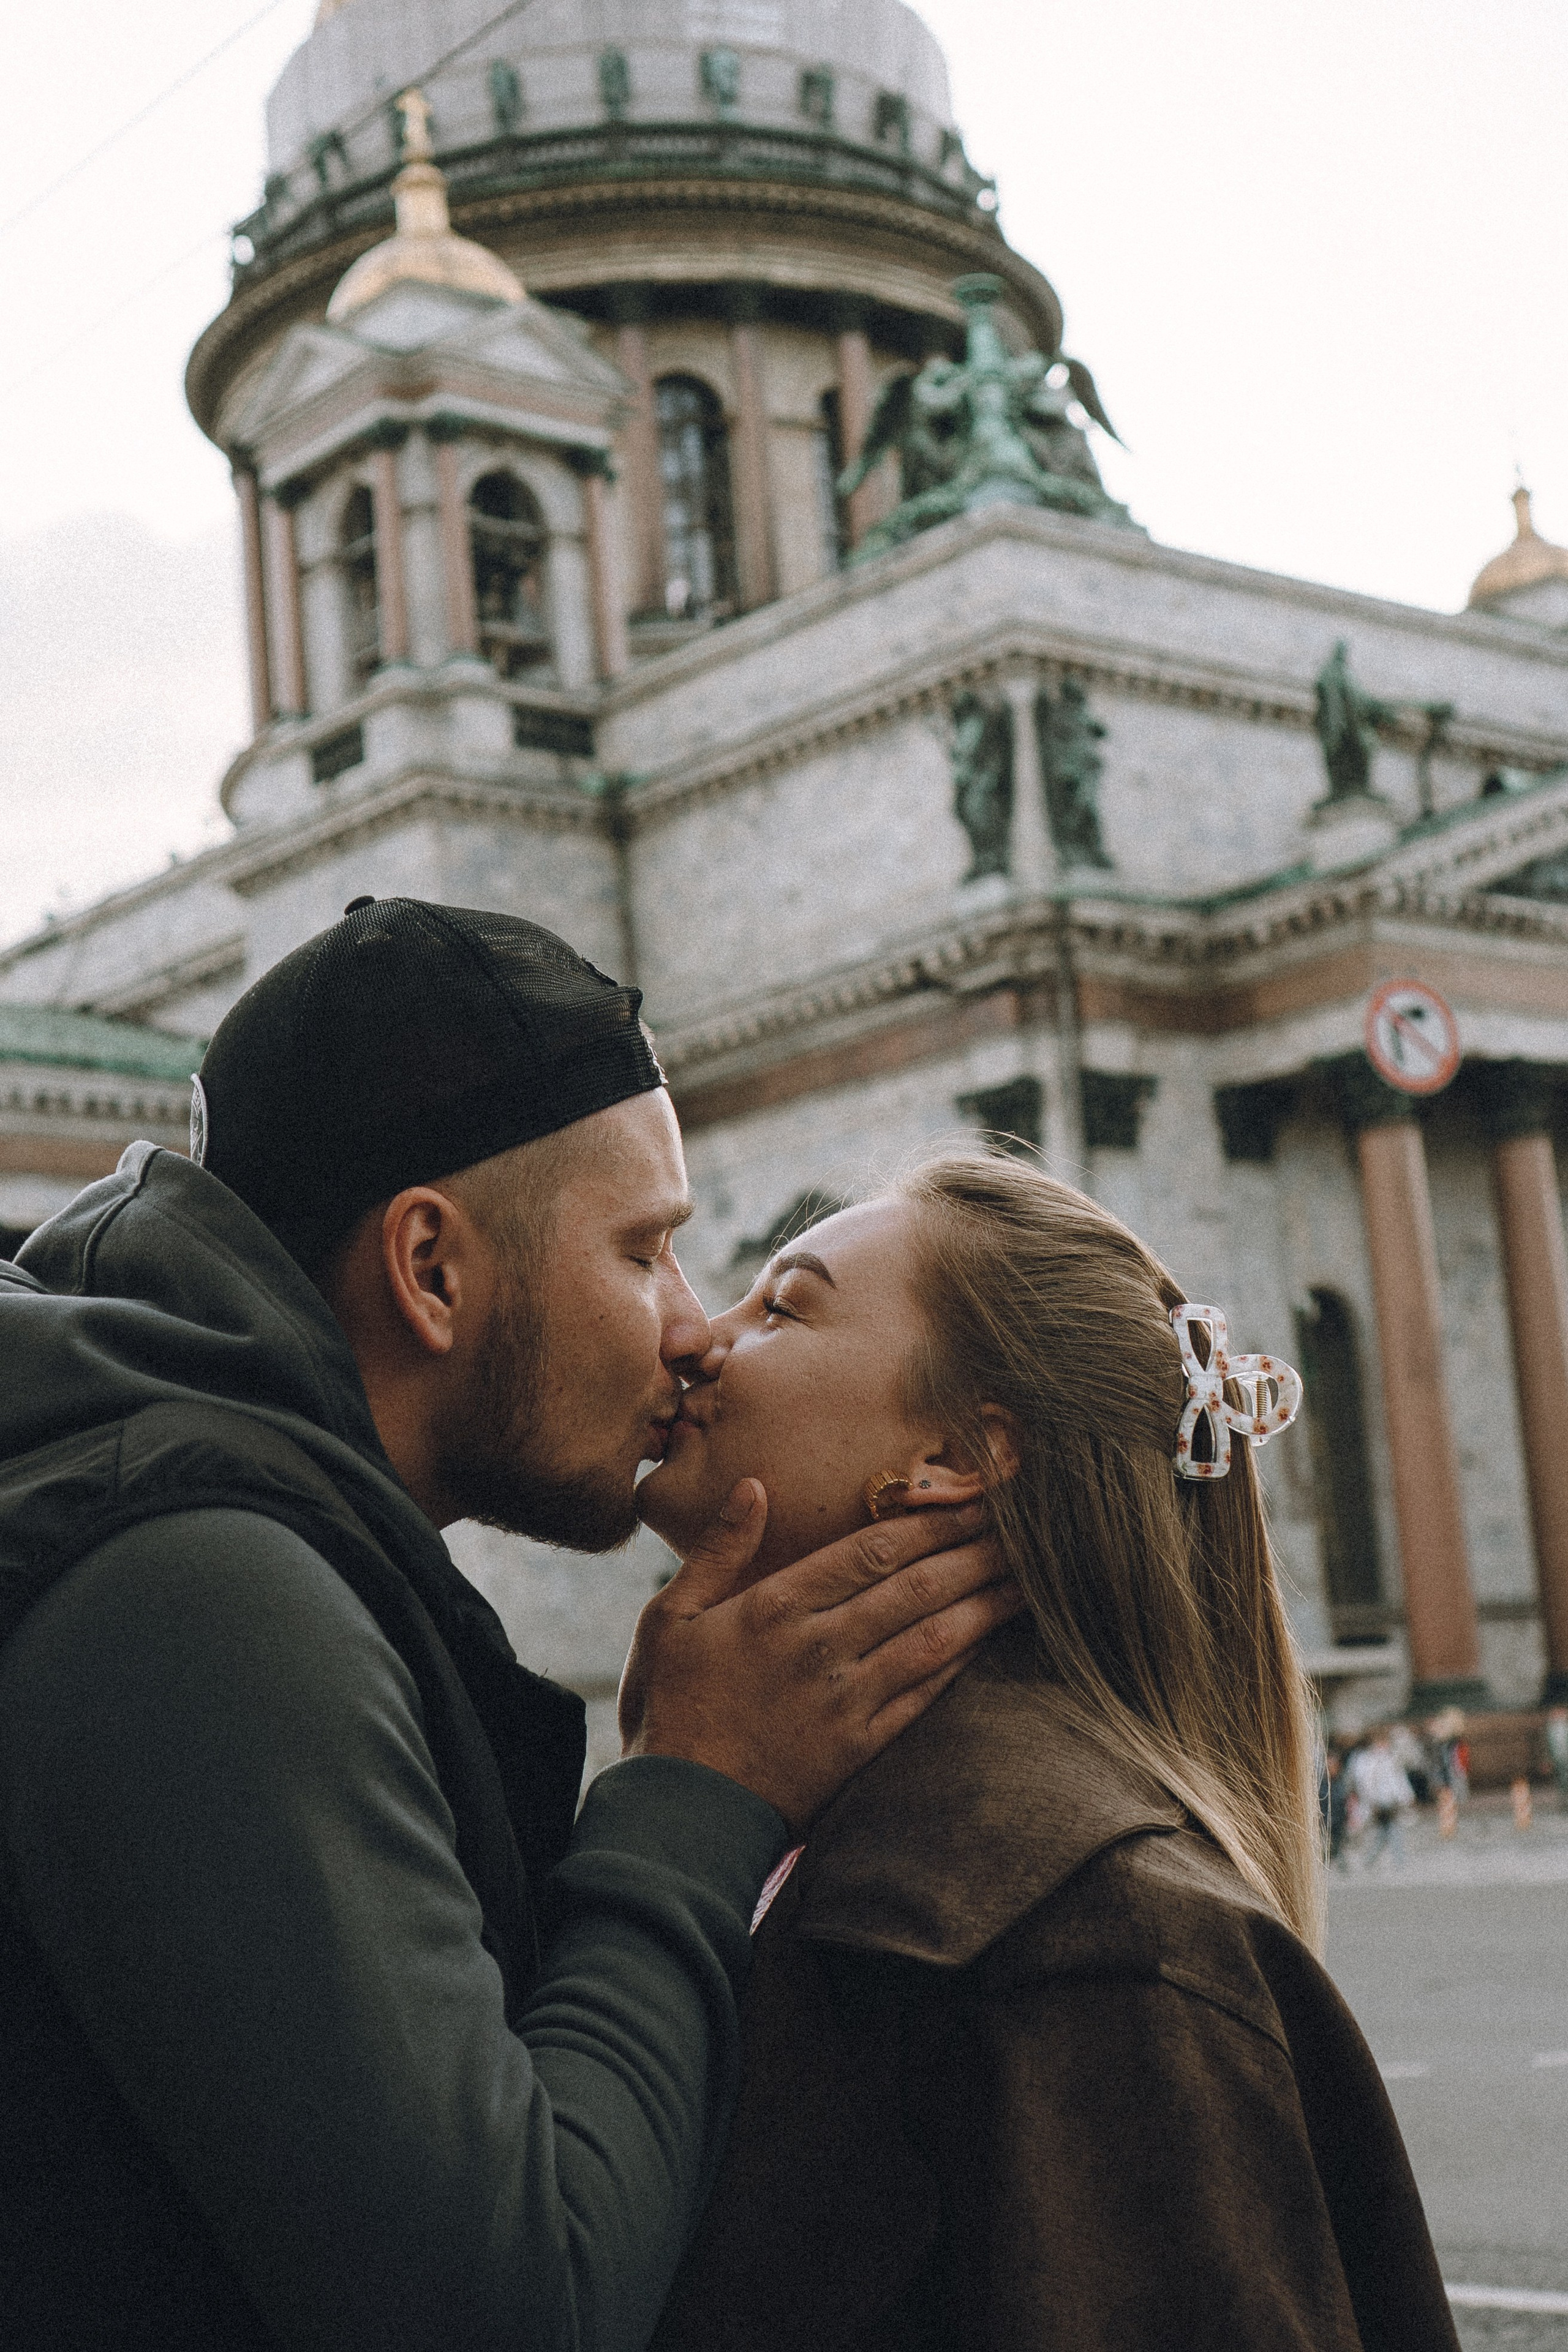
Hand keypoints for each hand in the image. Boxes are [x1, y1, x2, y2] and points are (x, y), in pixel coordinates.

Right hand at [619, 1481, 1019, 1833]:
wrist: (681, 1813)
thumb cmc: (671, 1708)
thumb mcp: (671, 1618)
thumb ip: (717, 1550)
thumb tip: (753, 1486)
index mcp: (775, 1606)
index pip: (870, 1550)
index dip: (929, 1520)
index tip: (971, 1496)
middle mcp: (820, 1646)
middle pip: (915, 1587)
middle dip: (974, 1552)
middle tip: (1024, 1525)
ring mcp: (845, 1699)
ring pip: (932, 1638)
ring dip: (984, 1603)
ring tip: (1029, 1577)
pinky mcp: (860, 1746)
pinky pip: (924, 1695)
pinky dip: (961, 1662)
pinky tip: (989, 1638)